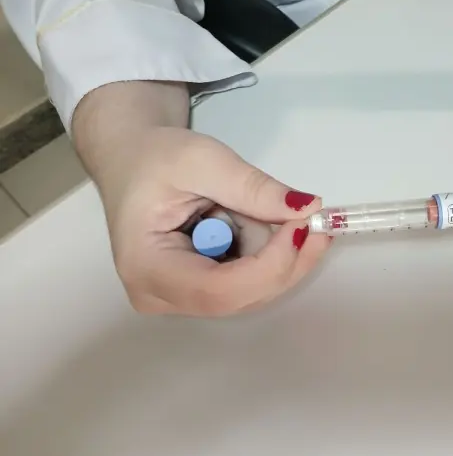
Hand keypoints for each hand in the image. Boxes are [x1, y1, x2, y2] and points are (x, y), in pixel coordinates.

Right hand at [73, 81, 329, 315]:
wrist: (132, 157)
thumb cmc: (154, 157)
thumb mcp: (202, 159)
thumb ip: (252, 188)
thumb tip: (306, 209)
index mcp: (147, 267)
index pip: (220, 290)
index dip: (271, 264)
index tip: (303, 225)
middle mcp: (161, 296)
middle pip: (241, 298)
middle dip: (286, 260)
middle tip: (316, 219)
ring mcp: (181, 298)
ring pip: (252, 293)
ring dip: (279, 255)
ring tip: (280, 212)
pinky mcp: (199, 290)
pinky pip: (249, 283)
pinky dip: (270, 255)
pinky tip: (269, 225)